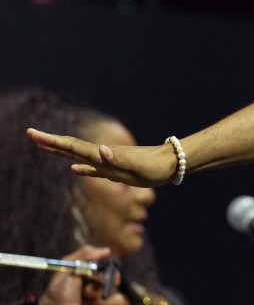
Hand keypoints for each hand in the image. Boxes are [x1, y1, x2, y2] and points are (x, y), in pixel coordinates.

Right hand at [26, 127, 177, 186]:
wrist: (171, 164)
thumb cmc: (156, 166)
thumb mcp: (137, 165)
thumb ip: (118, 159)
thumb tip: (100, 151)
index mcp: (103, 156)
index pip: (72, 147)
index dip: (53, 141)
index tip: (34, 134)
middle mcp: (102, 157)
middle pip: (71, 148)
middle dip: (51, 142)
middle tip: (31, 134)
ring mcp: (108, 163)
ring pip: (79, 156)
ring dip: (61, 152)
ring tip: (45, 147)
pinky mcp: (116, 170)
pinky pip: (93, 169)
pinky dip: (81, 168)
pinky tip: (73, 169)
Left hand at [38, 245, 114, 304]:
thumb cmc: (58, 291)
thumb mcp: (67, 268)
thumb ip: (84, 255)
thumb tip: (107, 250)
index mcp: (97, 279)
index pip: (113, 271)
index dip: (106, 273)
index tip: (94, 275)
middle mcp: (104, 291)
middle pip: (117, 284)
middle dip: (100, 288)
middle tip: (85, 292)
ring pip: (118, 299)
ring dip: (100, 302)